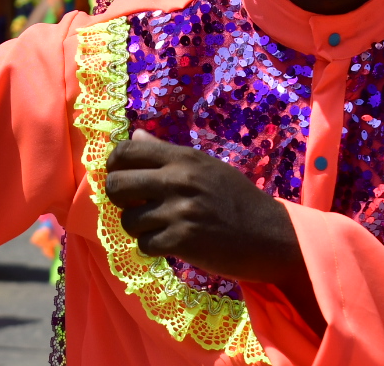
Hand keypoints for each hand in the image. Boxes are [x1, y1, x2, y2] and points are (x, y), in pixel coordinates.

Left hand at [105, 129, 304, 286]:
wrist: (269, 235)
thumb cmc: (235, 199)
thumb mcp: (204, 166)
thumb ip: (166, 152)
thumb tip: (134, 135)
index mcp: (183, 158)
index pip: (126, 152)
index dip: (113, 166)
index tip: (119, 176)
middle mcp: (178, 180)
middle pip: (116, 185)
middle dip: (119, 199)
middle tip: (134, 206)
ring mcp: (180, 211)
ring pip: (128, 220)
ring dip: (139, 228)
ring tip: (159, 227)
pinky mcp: (182, 242)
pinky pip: (144, 245)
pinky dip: (152, 248)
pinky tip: (170, 244)